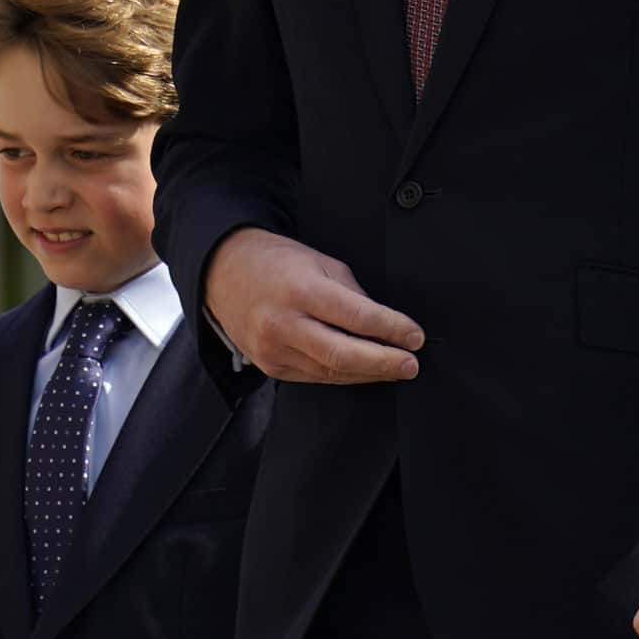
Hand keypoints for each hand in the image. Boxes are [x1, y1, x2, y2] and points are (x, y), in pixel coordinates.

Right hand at [202, 227, 422, 385]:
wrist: (223, 273)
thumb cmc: (275, 263)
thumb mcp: (319, 261)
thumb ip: (352, 293)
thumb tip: (384, 323)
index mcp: (300, 290)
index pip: (356, 316)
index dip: (391, 329)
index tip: (415, 336)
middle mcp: (284, 323)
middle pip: (343, 354)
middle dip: (383, 362)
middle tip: (411, 364)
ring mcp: (273, 349)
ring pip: (331, 371)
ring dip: (368, 372)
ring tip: (395, 368)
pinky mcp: (270, 366)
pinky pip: (315, 376)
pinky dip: (343, 375)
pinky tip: (363, 370)